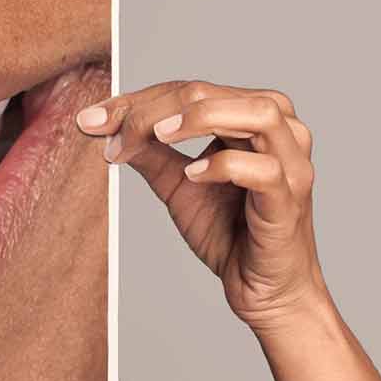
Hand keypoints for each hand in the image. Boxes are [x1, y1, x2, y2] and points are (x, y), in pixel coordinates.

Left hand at [74, 79, 322, 332]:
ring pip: (258, 114)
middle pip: (211, 93)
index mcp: (250, 117)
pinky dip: (223, 165)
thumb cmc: (229, 230)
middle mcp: (280, 131)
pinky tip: (191, 175)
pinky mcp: (289, 199)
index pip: (187, 90)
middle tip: (113, 132)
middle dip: (153, 109)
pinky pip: (264, 169)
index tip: (90, 121)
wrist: (263, 290)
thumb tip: (100, 123)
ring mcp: (291, 164)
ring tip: (157, 135)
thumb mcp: (176, 182)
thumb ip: (147, 151)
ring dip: (199, 117)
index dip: (135, 102)